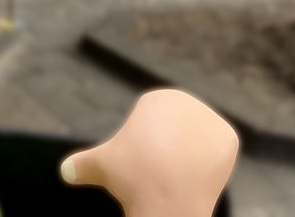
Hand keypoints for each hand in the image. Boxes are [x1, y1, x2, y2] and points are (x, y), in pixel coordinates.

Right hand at [59, 89, 238, 216]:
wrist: (166, 196)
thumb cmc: (132, 178)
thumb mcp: (100, 165)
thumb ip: (82, 164)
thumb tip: (65, 171)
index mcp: (157, 98)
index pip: (154, 130)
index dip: (147, 155)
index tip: (144, 168)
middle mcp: (186, 100)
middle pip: (178, 137)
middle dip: (169, 157)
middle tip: (161, 176)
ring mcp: (210, 118)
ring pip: (196, 149)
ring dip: (189, 162)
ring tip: (179, 176)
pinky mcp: (229, 138)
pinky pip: (217, 158)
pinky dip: (211, 170)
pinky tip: (199, 175)